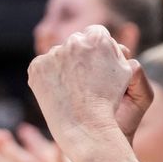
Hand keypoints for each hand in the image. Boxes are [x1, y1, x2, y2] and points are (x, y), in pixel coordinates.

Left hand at [27, 26, 152, 160]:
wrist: (86, 127)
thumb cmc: (111, 102)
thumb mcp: (126, 72)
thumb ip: (116, 50)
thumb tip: (107, 41)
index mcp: (98, 38)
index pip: (97, 33)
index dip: (100, 51)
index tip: (100, 67)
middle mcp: (75, 41)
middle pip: (77, 42)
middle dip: (81, 56)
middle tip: (87, 80)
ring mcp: (53, 53)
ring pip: (60, 55)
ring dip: (65, 66)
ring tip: (75, 90)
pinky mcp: (37, 67)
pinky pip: (44, 67)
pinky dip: (50, 77)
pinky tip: (61, 92)